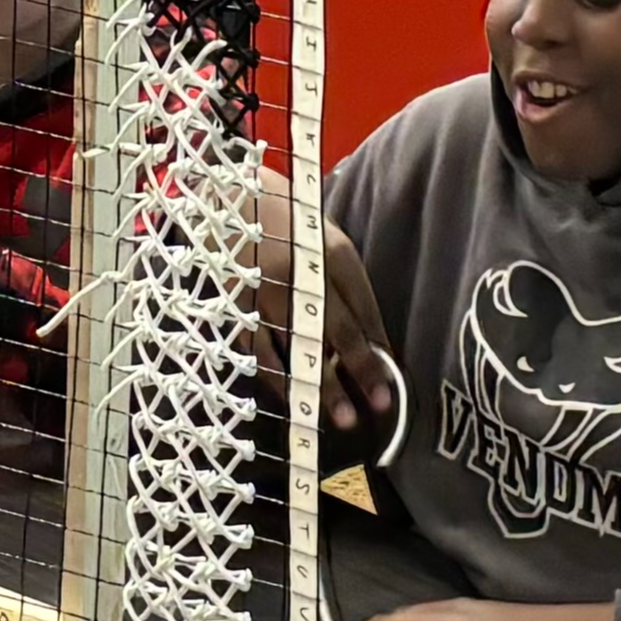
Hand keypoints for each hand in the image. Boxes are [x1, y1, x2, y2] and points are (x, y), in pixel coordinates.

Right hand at [255, 187, 397, 441]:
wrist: (234, 200)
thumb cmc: (294, 229)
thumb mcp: (330, 246)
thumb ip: (350, 291)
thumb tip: (373, 346)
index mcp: (332, 255)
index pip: (361, 311)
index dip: (375, 353)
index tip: (386, 392)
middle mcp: (300, 274)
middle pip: (332, 331)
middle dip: (353, 374)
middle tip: (370, 412)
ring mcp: (266, 291)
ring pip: (293, 346)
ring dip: (314, 386)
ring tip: (332, 419)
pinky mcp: (236, 305)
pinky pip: (257, 349)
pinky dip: (274, 376)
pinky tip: (290, 399)